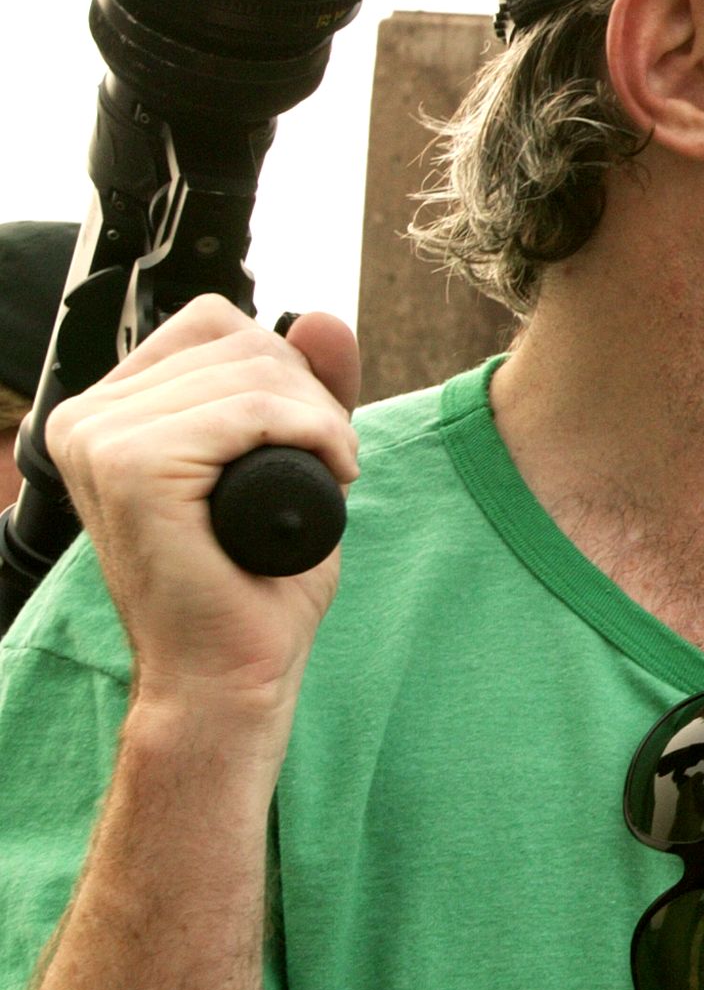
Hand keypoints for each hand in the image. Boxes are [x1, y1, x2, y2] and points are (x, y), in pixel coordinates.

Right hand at [44, 294, 360, 767]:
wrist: (230, 671)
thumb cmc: (254, 580)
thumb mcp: (290, 461)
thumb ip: (303, 389)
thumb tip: (324, 318)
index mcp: (108, 412)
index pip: (213, 324)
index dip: (283, 371)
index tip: (305, 436)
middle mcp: (87, 418)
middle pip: (240, 341)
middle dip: (309, 397)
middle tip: (321, 467)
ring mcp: (101, 439)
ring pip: (254, 372)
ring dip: (318, 422)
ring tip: (320, 479)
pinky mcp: (132, 466)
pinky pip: (252, 409)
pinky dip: (313, 435)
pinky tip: (330, 476)